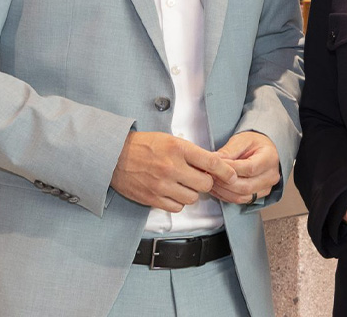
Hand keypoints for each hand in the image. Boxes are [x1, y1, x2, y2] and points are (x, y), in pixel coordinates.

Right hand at [110, 131, 236, 212]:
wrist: (114, 156)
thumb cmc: (142, 145)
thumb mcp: (169, 139)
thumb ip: (190, 152)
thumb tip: (211, 165)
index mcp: (178, 149)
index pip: (211, 162)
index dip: (226, 171)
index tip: (232, 175)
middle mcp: (171, 167)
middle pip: (205, 184)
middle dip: (205, 182)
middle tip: (198, 177)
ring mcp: (162, 185)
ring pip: (192, 198)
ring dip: (191, 192)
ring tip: (181, 183)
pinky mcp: (153, 198)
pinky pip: (177, 207)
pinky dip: (178, 201)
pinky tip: (171, 191)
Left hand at [211, 131, 281, 204]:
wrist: (263, 150)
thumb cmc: (254, 143)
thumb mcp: (242, 140)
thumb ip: (229, 150)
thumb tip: (214, 160)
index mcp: (270, 158)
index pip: (249, 168)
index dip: (230, 169)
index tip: (215, 166)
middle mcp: (271, 176)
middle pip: (245, 186)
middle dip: (224, 182)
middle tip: (209, 174)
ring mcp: (266, 188)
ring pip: (242, 196)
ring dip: (223, 191)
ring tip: (210, 181)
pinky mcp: (258, 195)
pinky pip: (240, 200)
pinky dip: (225, 196)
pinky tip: (216, 188)